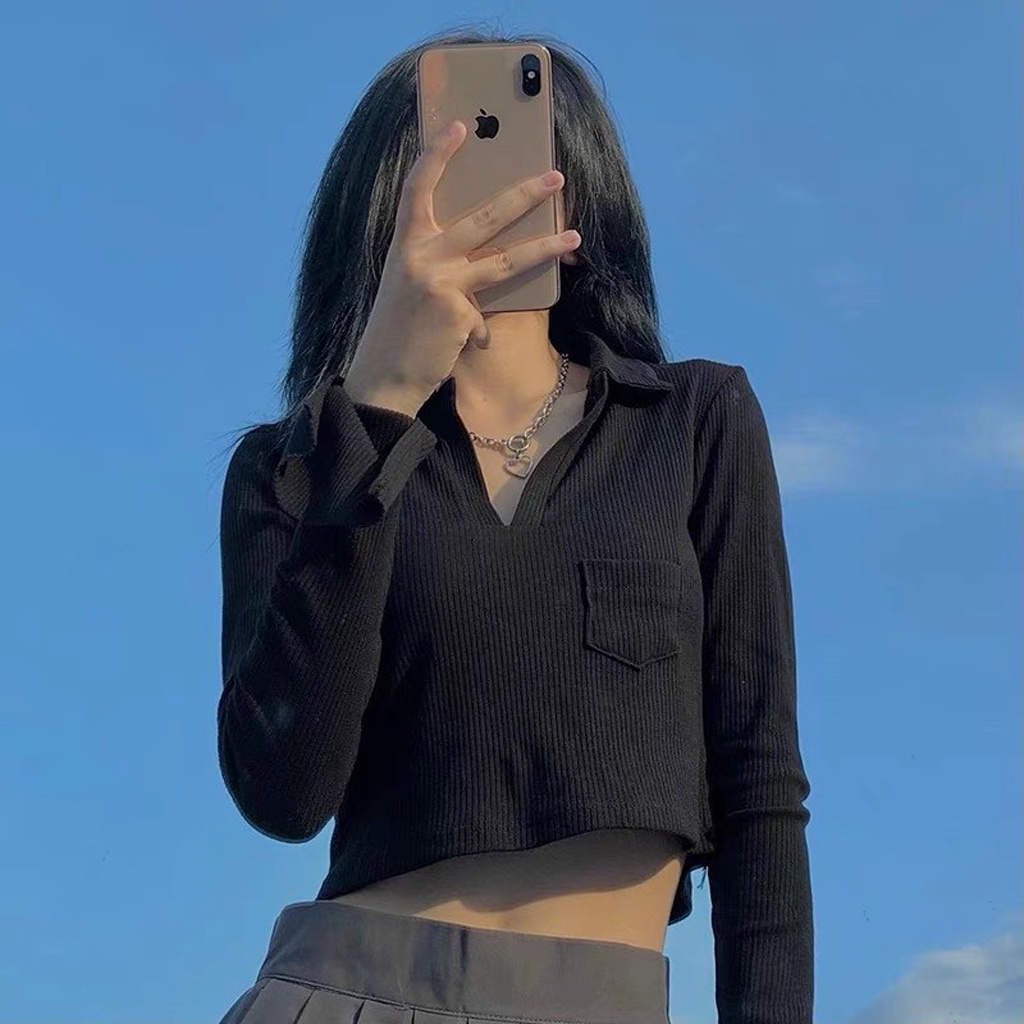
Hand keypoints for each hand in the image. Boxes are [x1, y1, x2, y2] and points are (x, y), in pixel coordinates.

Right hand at [347, 118, 581, 404]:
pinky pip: (486, 317)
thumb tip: (482, 251)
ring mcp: (441, 283)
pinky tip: (469, 343)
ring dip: (543, 247)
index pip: (419, 188)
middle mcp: (421, 257)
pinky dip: (481, 332)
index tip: (459, 126)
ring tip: (573, 237)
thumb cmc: (398, 330)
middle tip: (555, 177)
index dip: (437, 155)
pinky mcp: (457, 313)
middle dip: (524, 194)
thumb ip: (436, 262)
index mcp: (405, 244)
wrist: (383, 375)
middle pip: (483, 217)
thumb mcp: (408, 285)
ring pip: (504, 260)